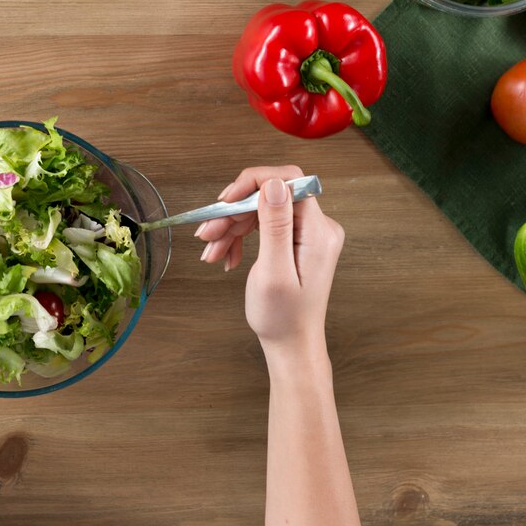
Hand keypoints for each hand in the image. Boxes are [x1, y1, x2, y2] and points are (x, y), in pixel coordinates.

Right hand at [196, 166, 343, 355]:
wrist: (291, 344)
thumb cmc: (283, 318)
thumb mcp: (274, 272)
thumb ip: (275, 226)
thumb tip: (274, 184)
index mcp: (318, 231)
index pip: (288, 181)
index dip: (253, 183)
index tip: (225, 200)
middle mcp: (318, 227)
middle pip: (269, 196)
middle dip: (234, 213)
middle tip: (207, 234)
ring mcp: (307, 233)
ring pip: (261, 210)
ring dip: (231, 227)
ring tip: (211, 251)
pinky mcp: (296, 240)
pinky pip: (263, 225)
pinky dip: (240, 237)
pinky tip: (225, 256)